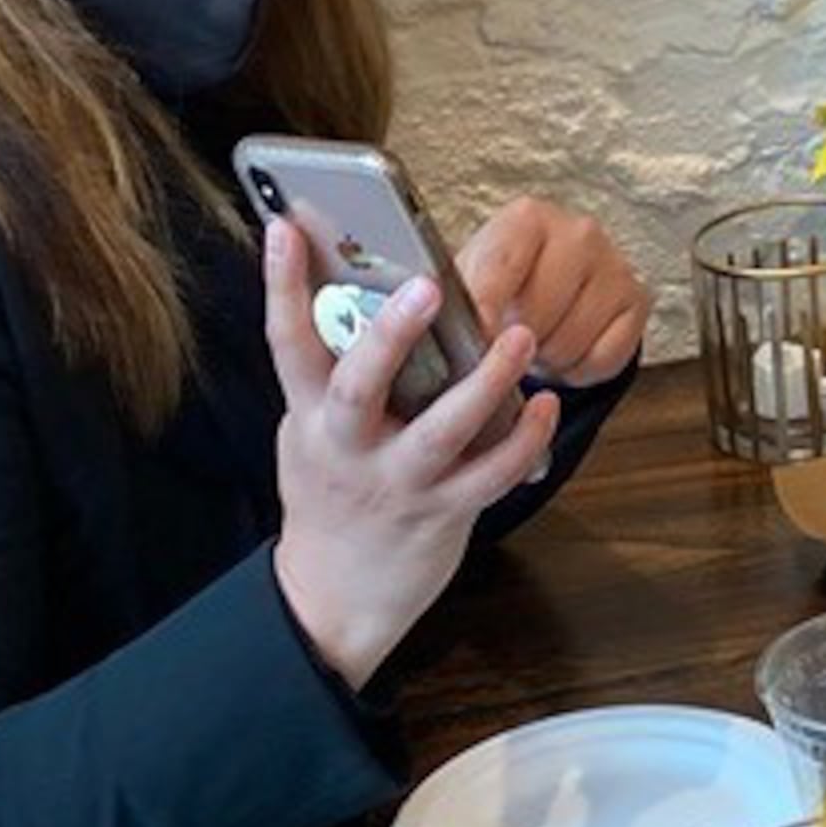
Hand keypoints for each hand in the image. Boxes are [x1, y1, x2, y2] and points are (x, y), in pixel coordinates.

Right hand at [261, 221, 563, 691]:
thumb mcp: (312, 431)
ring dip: (485, 381)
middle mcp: (348, 447)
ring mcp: (396, 482)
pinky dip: (522, 439)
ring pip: (442, 431)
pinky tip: (543, 405)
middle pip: (360, 384)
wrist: (332, 598)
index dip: (282, 284)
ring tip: (519, 338)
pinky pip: (491, 475)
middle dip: (391, 335)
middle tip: (426, 286)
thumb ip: (335, 376)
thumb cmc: (330, 493)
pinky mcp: (442, 512)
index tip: (285, 228)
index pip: (288, 342)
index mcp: (310, 416)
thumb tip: (361, 292)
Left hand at [456, 194, 648, 390]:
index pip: (500, 271)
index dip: (484, 315)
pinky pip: (603, 359)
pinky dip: (580, 368)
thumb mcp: (466, 281)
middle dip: (515, 340)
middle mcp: (578, 232)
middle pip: (537, 315)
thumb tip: (423, 318)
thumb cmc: (499, 285)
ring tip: (535, 340)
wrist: (547, 289)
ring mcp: (614, 264)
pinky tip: (566, 347)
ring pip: (570, 343)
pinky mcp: (639, 300)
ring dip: (546, 357)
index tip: (474, 344)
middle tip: (506, 337)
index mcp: (526, 219)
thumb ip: (453, 297)